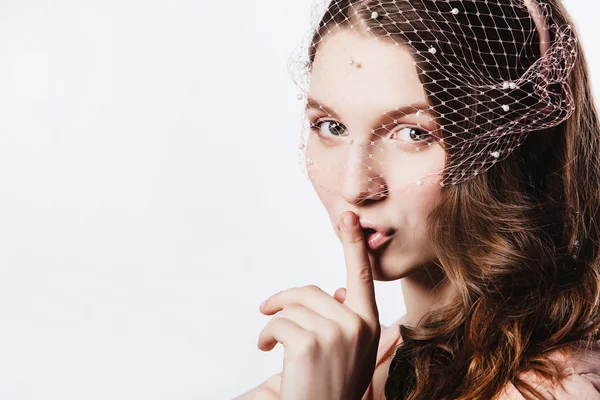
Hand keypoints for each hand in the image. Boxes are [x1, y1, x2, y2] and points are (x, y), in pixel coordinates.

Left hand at [257, 211, 380, 399]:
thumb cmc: (331, 383)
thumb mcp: (351, 350)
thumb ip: (349, 319)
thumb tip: (340, 292)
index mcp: (369, 322)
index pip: (361, 276)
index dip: (354, 244)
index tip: (347, 216)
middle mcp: (357, 325)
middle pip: (309, 292)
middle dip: (284, 301)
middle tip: (267, 311)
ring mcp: (335, 334)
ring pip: (292, 307)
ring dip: (273, 321)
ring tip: (270, 341)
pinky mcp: (309, 344)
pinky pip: (278, 323)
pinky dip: (266, 334)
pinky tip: (267, 349)